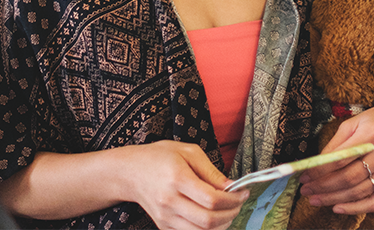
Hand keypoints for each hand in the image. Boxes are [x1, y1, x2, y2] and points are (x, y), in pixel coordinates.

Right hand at [122, 141, 247, 229]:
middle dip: (230, 214)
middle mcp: (170, 201)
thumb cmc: (159, 156)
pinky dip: (206, 229)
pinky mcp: (164, 226)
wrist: (130, 172)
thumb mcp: (187, 151)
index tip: (243, 193)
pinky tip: (212, 216)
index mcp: (177, 179)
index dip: (232, 199)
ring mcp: (166, 217)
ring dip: (221, 225)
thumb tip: (231, 187)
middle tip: (238, 204)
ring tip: (227, 211)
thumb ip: (210, 170)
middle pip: (208, 221)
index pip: (211, 199)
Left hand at [298, 89, 373, 214]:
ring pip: (359, 192)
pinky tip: (338, 207)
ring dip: (334, 198)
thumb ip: (336, 143)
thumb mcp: (353, 123)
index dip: (320, 170)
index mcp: (371, 135)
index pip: (340, 159)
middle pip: (349, 178)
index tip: (304, 176)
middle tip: (305, 191)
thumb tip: (316, 163)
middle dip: (324, 187)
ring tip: (316, 199)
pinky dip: (356, 208)